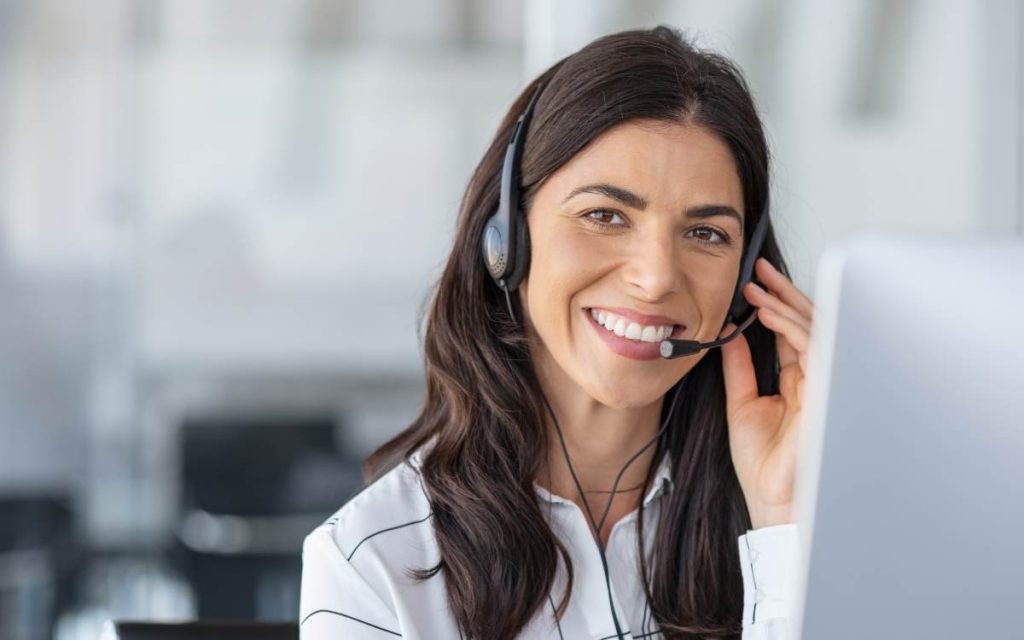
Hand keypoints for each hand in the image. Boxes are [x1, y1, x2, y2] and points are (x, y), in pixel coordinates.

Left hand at [720, 257, 813, 528]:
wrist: (773, 499)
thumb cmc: (763, 464)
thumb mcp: (741, 402)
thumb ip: (739, 366)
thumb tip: (729, 334)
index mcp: (797, 381)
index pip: (790, 332)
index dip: (774, 304)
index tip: (754, 282)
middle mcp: (814, 377)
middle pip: (807, 323)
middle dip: (785, 292)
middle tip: (761, 269)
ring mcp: (823, 383)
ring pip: (814, 330)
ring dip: (784, 304)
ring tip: (759, 287)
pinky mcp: (826, 390)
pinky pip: (813, 347)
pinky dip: (791, 326)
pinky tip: (768, 312)